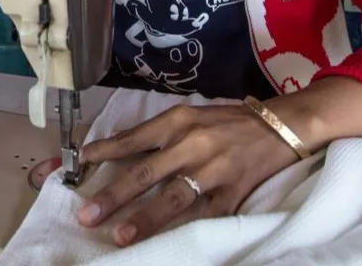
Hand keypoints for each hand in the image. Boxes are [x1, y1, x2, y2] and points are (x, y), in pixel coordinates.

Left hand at [76, 101, 300, 246]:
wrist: (281, 126)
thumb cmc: (228, 122)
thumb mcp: (189, 117)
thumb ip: (155, 133)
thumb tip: (116, 143)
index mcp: (178, 122)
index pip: (133, 140)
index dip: (105, 153)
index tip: (80, 165)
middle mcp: (192, 145)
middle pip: (146, 173)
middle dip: (114, 195)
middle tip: (88, 214)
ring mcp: (213, 171)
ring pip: (173, 198)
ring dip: (144, 219)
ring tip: (121, 235)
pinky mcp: (233, 193)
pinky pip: (206, 216)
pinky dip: (187, 231)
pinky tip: (169, 244)